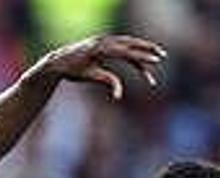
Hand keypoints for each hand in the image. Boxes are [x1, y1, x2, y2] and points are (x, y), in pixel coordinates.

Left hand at [40, 34, 166, 99]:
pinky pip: (121, 45)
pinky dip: (132, 50)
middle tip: (162, 56)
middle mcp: (102, 41)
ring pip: (127, 42)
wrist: (58, 60)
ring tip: (158, 54)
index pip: (126, 52)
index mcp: (99, 49)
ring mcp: (103, 39)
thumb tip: (119, 96)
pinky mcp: (103, 42)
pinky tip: (141, 58)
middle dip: (147, 49)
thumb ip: (107, 82)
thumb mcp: (89, 77)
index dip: (142, 57)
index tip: (155, 61)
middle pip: (130, 43)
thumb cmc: (73, 71)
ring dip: (142, 47)